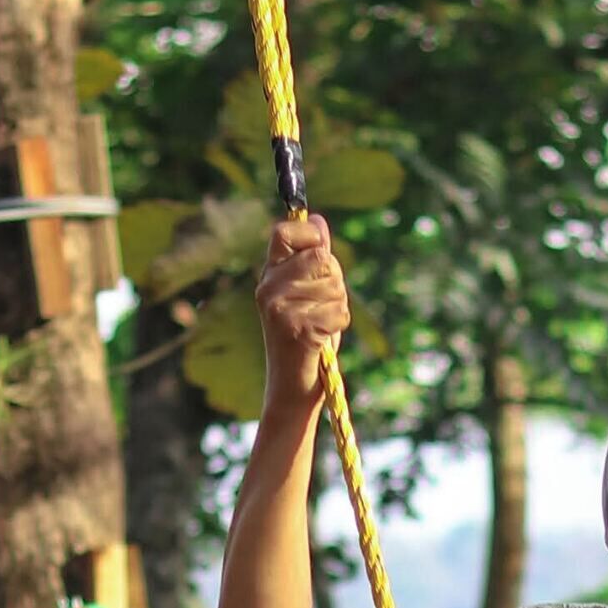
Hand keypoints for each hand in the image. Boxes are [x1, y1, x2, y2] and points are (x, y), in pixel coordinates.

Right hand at [256, 211, 350, 407]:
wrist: (292, 389)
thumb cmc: (305, 339)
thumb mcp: (309, 293)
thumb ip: (313, 258)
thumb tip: (318, 219)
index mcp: (269, 275)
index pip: (284, 231)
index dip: (309, 235)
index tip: (319, 253)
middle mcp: (268, 288)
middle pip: (321, 257)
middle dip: (335, 279)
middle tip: (324, 305)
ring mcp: (279, 309)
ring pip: (334, 285)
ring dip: (339, 305)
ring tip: (321, 324)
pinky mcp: (296, 329)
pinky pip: (339, 311)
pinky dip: (339, 325)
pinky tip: (322, 339)